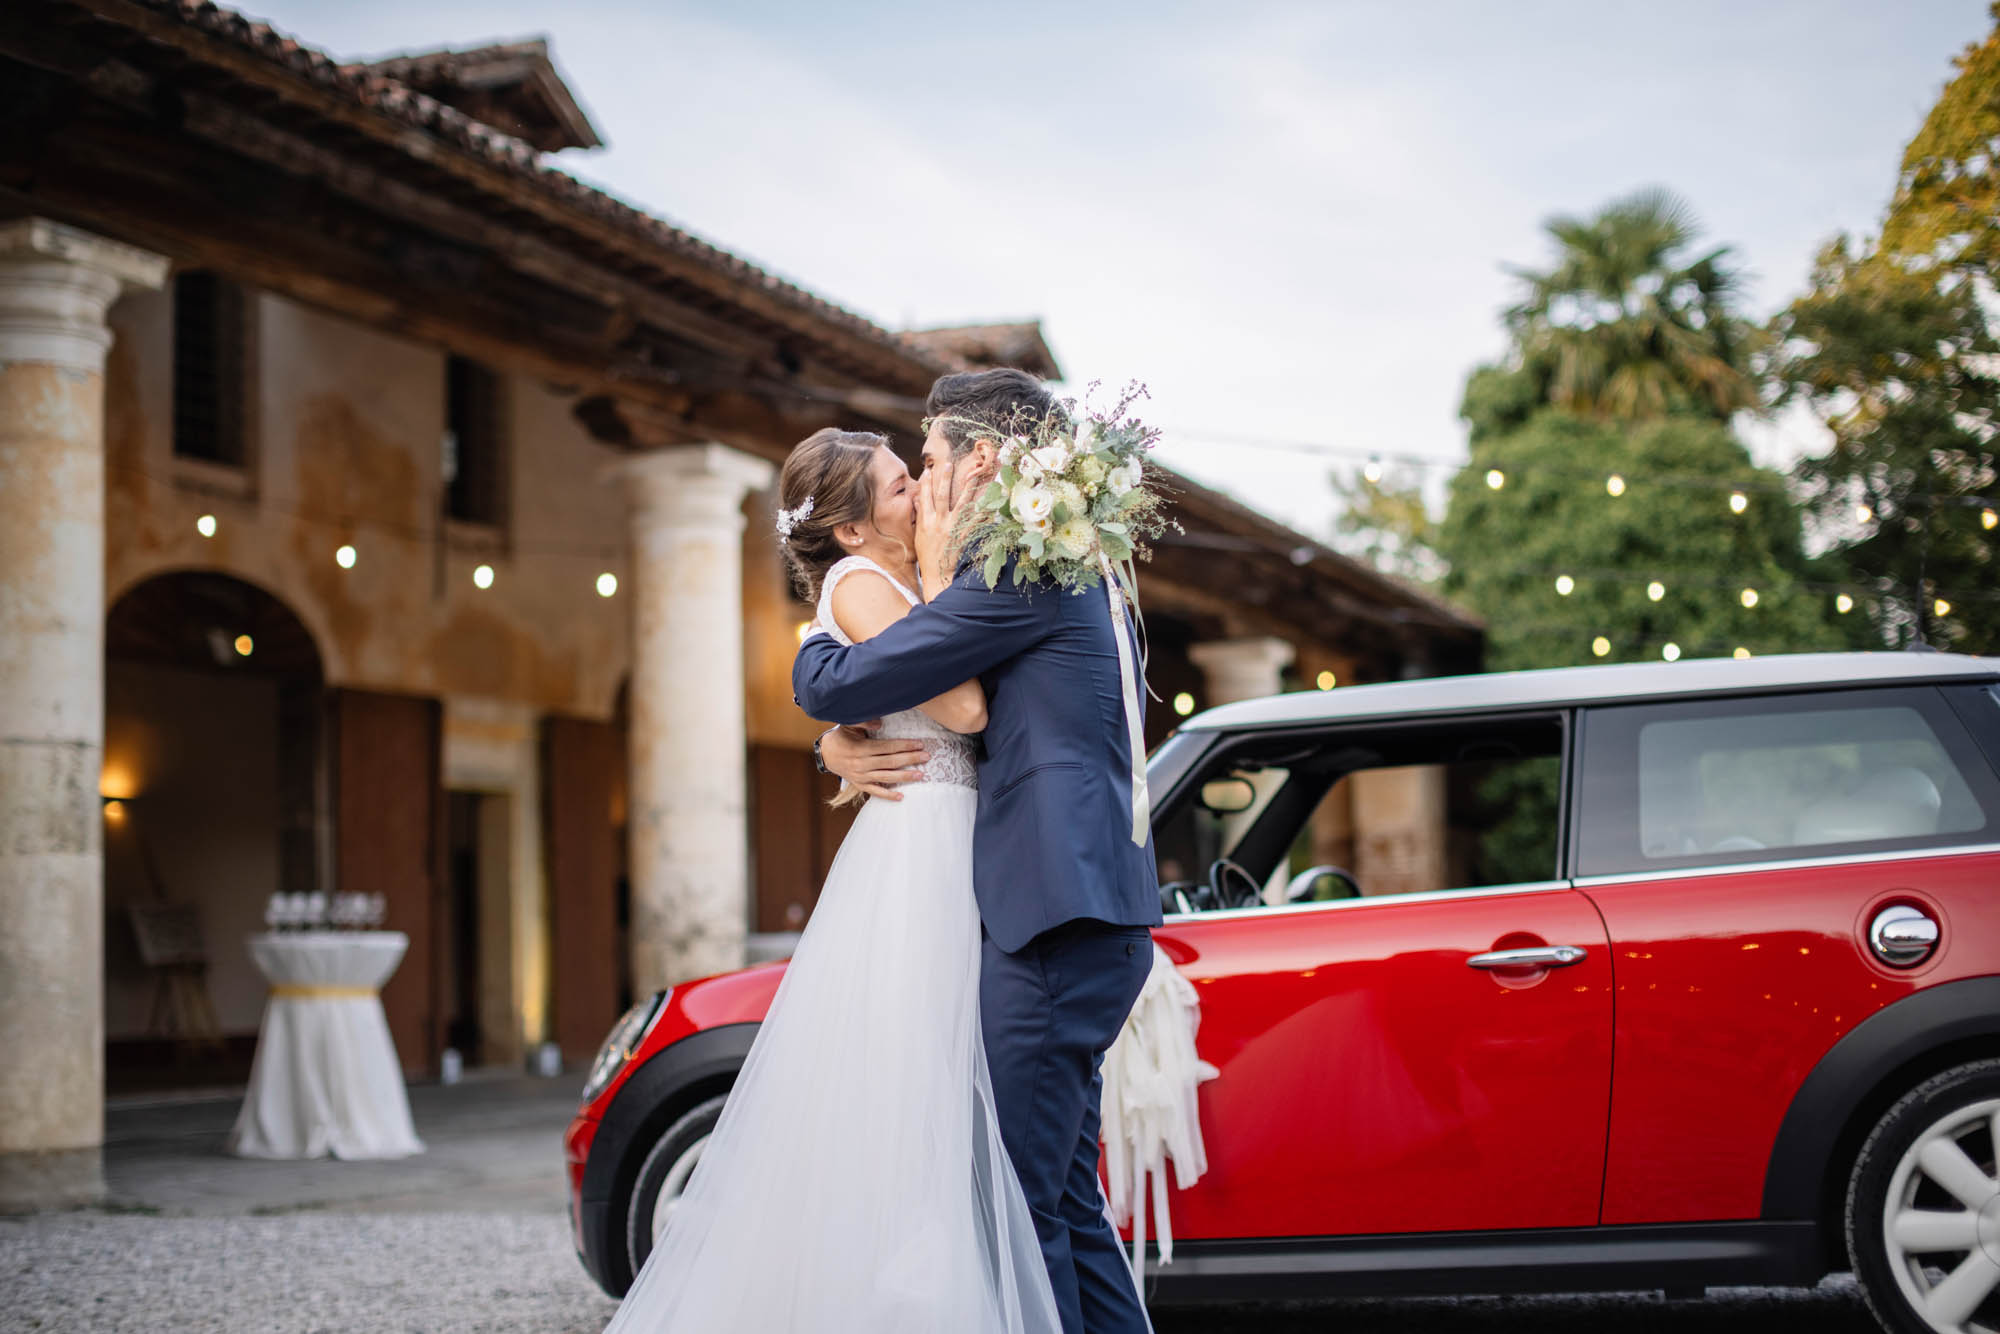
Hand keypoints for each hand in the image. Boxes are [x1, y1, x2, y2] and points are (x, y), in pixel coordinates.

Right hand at [819, 724, 928, 800]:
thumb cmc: (841, 737)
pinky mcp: (860, 785)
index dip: (904, 745)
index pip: (887, 747)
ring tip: (921, 775)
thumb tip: (879, 724)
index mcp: (861, 748)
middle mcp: (862, 764)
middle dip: (910, 759)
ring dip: (905, 776)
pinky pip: (876, 792)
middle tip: (926, 757)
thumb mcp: (848, 725)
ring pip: (886, 777)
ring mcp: (861, 776)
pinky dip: (888, 795)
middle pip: (890, 762)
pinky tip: (902, 797)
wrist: (826, 754)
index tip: (919, 744)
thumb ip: (863, 722)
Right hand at [915, 458, 994, 599]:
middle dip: (943, 479)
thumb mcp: (919, 535)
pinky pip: (975, 521)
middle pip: (940, 496)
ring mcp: (952, 529)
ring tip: (972, 474)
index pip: (924, 498)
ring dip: (966, 488)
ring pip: (960, 504)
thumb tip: (918, 499)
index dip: (925, 484)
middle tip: (947, 464)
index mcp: (926, 522)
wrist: (937, 575)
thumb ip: (920, 516)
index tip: (927, 470)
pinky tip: (990, 502)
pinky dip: (983, 512)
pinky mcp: (963, 537)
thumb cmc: (928, 556)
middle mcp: (938, 523)